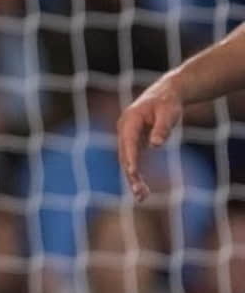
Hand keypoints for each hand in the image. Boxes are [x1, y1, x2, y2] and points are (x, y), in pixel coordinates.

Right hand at [117, 75, 184, 201]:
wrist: (165, 94)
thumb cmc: (167, 103)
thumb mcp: (169, 113)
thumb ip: (162, 128)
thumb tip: (156, 145)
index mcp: (130, 120)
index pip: (128, 141)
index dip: (130, 157)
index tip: (132, 172)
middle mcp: (124, 130)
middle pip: (125, 155)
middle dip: (131, 175)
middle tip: (141, 194)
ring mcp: (127, 137)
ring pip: (127, 161)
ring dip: (133, 179)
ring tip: (143, 198)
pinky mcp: (134, 143)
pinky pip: (133, 161)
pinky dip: (136, 175)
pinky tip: (144, 191)